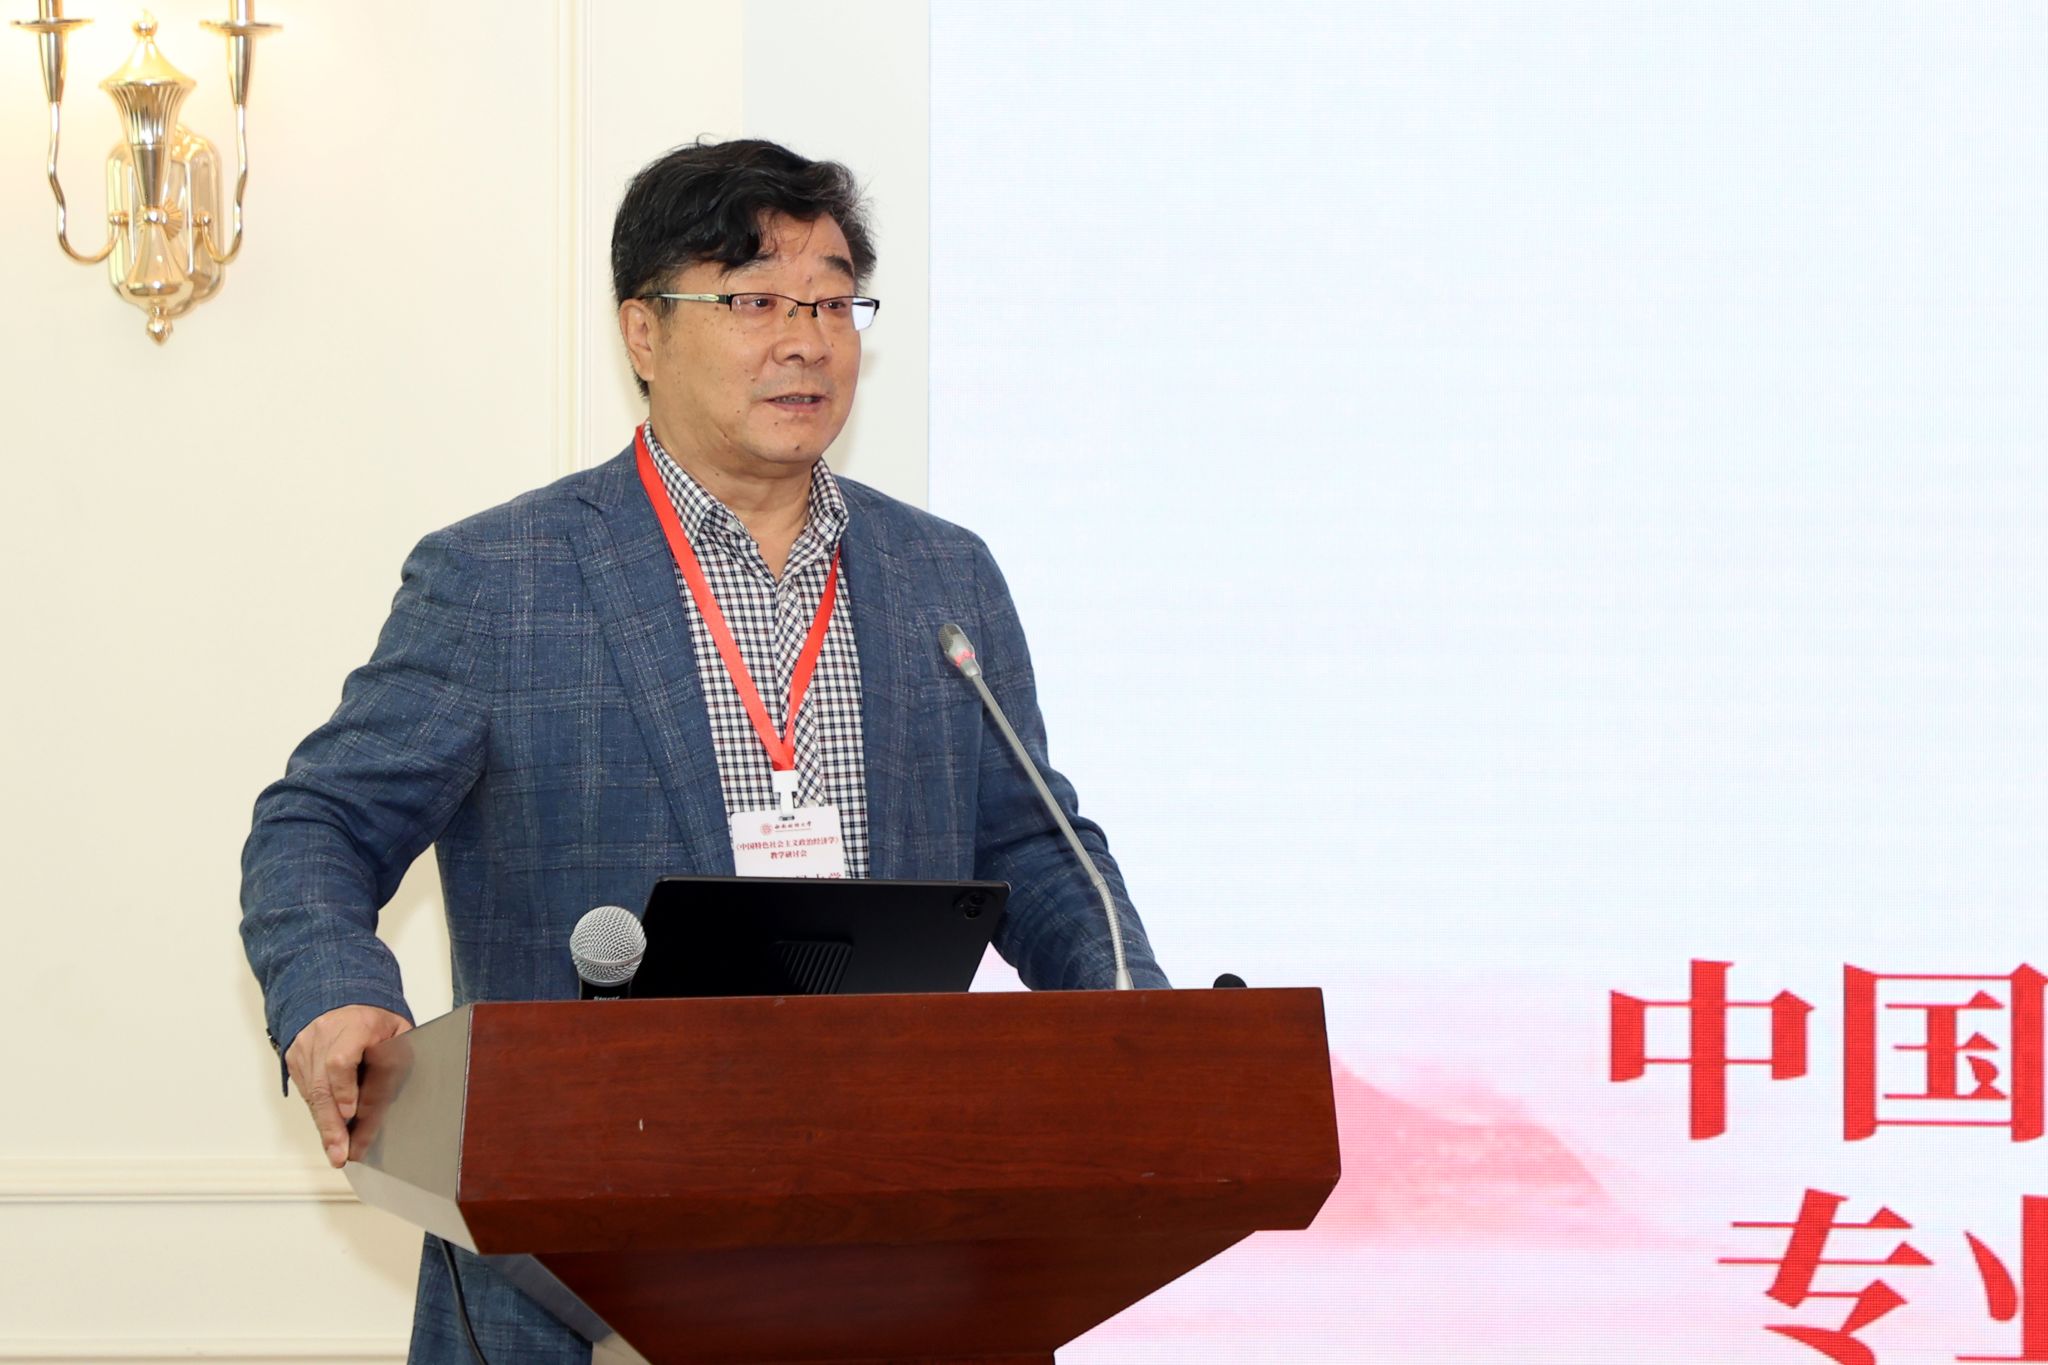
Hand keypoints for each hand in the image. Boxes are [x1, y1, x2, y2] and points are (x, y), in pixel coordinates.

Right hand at [285, 1004, 411, 1167]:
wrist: (336, 993)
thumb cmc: (372, 1016)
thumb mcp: (395, 1027)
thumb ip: (397, 1054)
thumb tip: (398, 1090)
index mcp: (353, 1025)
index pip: (340, 1060)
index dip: (344, 1088)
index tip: (350, 1112)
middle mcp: (322, 1037)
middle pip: (321, 1085)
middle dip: (332, 1123)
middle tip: (341, 1151)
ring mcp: (305, 1049)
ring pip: (311, 1093)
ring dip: (324, 1126)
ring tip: (335, 1152)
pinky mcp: (295, 1060)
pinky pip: (306, 1092)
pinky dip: (318, 1114)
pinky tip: (328, 1134)